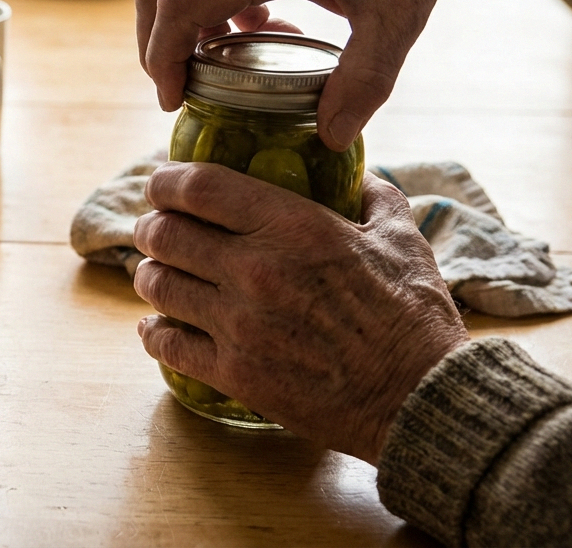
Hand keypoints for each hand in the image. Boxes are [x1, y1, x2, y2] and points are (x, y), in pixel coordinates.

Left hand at [131, 163, 468, 463]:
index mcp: (294, 227)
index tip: (162, 186)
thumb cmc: (415, 316)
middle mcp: (257, 269)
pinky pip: (166, 343)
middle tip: (155, 231)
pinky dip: (154, 331)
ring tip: (156, 274)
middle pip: (165, 234)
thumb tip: (356, 172)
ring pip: (157, 285)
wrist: (421, 398)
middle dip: (152, 228)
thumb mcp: (401, 237)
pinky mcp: (234, 373)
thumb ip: (373, 194)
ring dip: (150, 275)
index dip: (167, 182)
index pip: (199, 187)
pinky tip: (158, 326)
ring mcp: (240, 324)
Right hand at [134, 0, 501, 150]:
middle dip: (155, 47)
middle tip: (180, 89)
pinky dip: (203, 1)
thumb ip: (365, 80)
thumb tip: (331, 136)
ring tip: (223, 63)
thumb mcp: (399, 15)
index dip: (163, 58)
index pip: (179, 5)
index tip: (173, 99)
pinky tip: (253, 26)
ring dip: (180, 24)